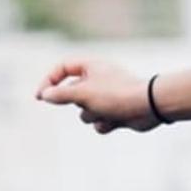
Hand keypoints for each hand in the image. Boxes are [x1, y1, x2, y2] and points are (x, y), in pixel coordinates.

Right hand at [35, 57, 157, 133]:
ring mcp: (107, 98)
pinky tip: (117, 120)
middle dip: (78, 103)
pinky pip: (99, 123)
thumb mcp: (82, 92)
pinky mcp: (116, 113)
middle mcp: (99, 80)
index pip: (63, 69)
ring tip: (107, 111)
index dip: (49, 81)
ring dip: (92, 115)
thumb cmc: (116, 94)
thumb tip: (45, 95)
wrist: (150, 107)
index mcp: (91, 67)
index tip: (40, 97)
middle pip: (73, 94)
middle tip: (88, 102)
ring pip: (85, 112)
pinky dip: (105, 124)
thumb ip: (60, 94)